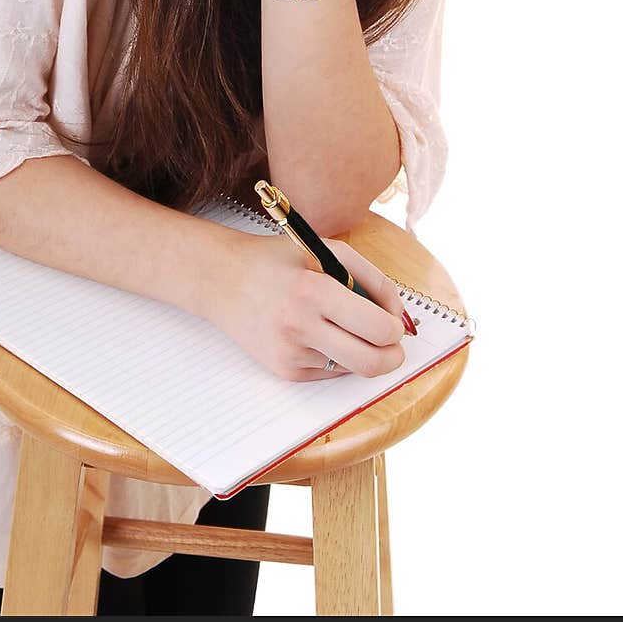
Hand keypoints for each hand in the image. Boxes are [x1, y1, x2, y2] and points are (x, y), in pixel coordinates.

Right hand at [215, 231, 406, 381]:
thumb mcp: (327, 251)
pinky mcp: (284, 371)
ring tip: (344, 325)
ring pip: (352, 368)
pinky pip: (330, 371)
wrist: (222, 280)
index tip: (394, 321)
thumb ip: (372, 278)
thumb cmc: (277, 261)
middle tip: (393, 344)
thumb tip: (400, 315)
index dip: (395, 328)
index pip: (377, 328)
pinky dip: (336, 354)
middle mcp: (299, 327)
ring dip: (360, 351)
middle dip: (393, 356)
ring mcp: (290, 354)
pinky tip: (318, 332)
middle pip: (371, 363)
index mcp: (313, 291)